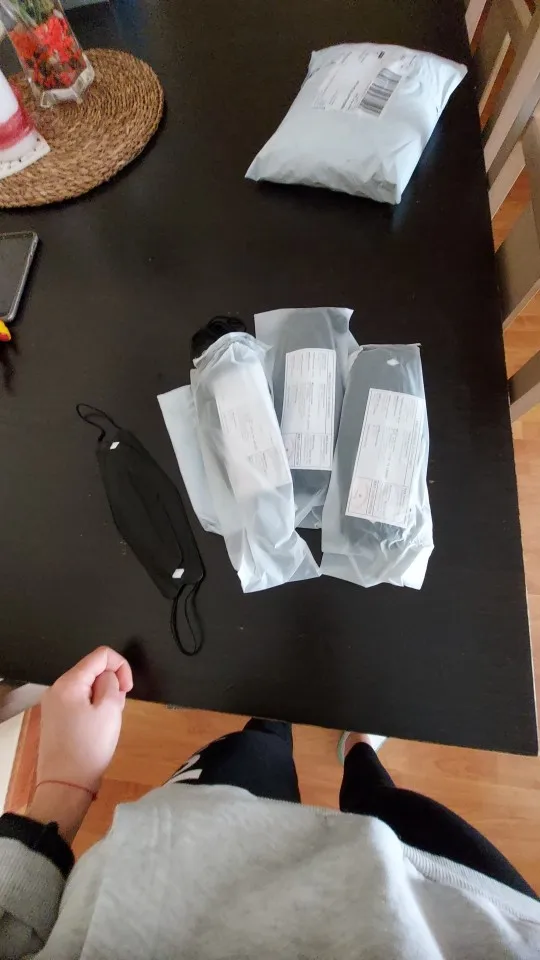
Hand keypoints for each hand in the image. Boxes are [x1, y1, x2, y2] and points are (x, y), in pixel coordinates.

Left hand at [37, 646, 132, 794]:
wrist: (65, 786)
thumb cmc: (89, 749)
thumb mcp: (110, 710)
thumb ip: (113, 683)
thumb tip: (109, 676)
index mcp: (69, 683)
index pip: (101, 655)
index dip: (121, 666)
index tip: (128, 689)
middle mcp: (57, 689)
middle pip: (92, 670)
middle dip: (111, 683)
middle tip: (117, 710)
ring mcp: (53, 704)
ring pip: (87, 686)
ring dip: (102, 697)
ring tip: (106, 723)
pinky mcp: (55, 719)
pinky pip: (78, 701)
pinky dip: (92, 708)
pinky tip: (96, 729)